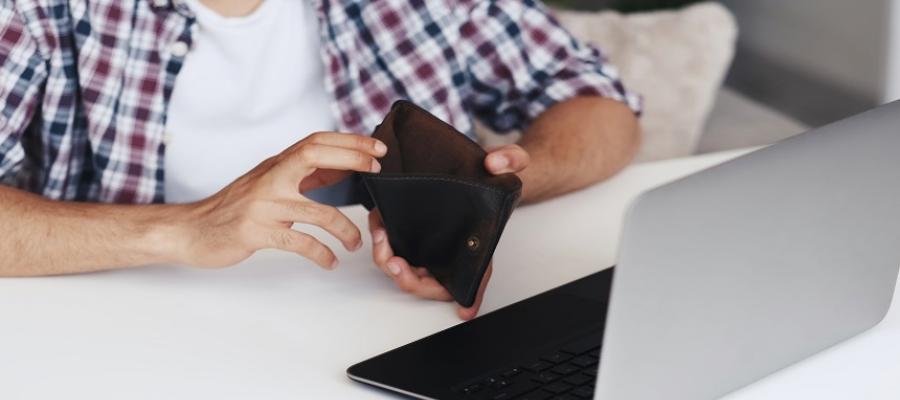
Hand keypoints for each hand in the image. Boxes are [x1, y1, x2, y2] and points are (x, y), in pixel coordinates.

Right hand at [174, 132, 385, 268]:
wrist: (190, 230)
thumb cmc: (234, 208)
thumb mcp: (268, 182)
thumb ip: (302, 174)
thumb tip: (344, 165)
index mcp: (276, 165)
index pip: (316, 141)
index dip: (349, 142)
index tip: (377, 148)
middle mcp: (270, 179)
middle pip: (316, 156)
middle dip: (352, 159)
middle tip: (377, 170)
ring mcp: (264, 206)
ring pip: (318, 212)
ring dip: (345, 229)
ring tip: (356, 243)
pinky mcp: (256, 233)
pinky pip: (300, 243)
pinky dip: (321, 254)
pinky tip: (330, 262)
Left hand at [368, 144, 529, 319]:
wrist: (474, 167)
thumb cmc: (494, 175)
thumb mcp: (510, 161)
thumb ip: (510, 159)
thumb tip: (495, 163)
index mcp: (478, 246)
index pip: (475, 278)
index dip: (470, 296)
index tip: (463, 310)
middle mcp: (452, 252)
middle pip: (430, 282)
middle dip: (409, 278)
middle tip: (394, 262)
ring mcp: (431, 246)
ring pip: (406, 269)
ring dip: (388, 259)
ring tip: (381, 235)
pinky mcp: (412, 234)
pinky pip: (394, 248)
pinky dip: (382, 241)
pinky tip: (378, 223)